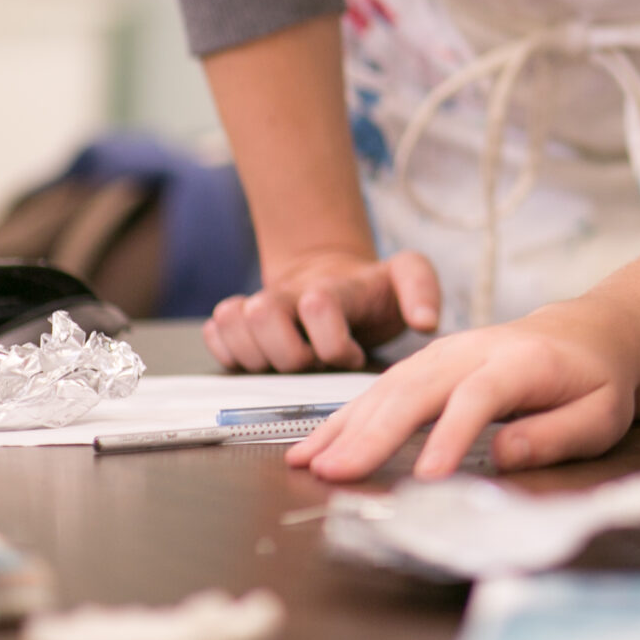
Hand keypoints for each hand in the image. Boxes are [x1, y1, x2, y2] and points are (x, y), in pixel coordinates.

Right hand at [204, 248, 441, 372]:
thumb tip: (426, 321)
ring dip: (258, 353)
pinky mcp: (238, 321)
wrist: (337, 278)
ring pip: (231, 322)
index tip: (353, 355)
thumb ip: (422, 291)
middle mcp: (290, 294)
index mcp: (334, 288)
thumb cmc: (375, 290)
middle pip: (261, 313)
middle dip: (288, 351)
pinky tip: (261, 354)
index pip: (318, 305)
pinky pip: (213, 333)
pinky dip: (228, 349)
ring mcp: (260, 305)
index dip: (333, 342)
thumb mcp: (409, 279)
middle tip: (311, 360)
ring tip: (288, 358)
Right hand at [285, 302, 638, 481]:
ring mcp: (447, 351)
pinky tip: (314, 444)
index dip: (452, 435)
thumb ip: (557, 435)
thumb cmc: (595, 381)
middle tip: (339, 473)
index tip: (428, 477)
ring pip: (390, 385)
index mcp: (524, 361)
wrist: (588, 333)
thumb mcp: (601, 414)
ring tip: (311, 463)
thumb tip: (504, 455)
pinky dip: (345, 416)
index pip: (481, 396)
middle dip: (376, 432)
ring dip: (348, 425)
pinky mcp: (427, 362)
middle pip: (420, 387)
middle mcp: (477, 349)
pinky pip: (380, 388)